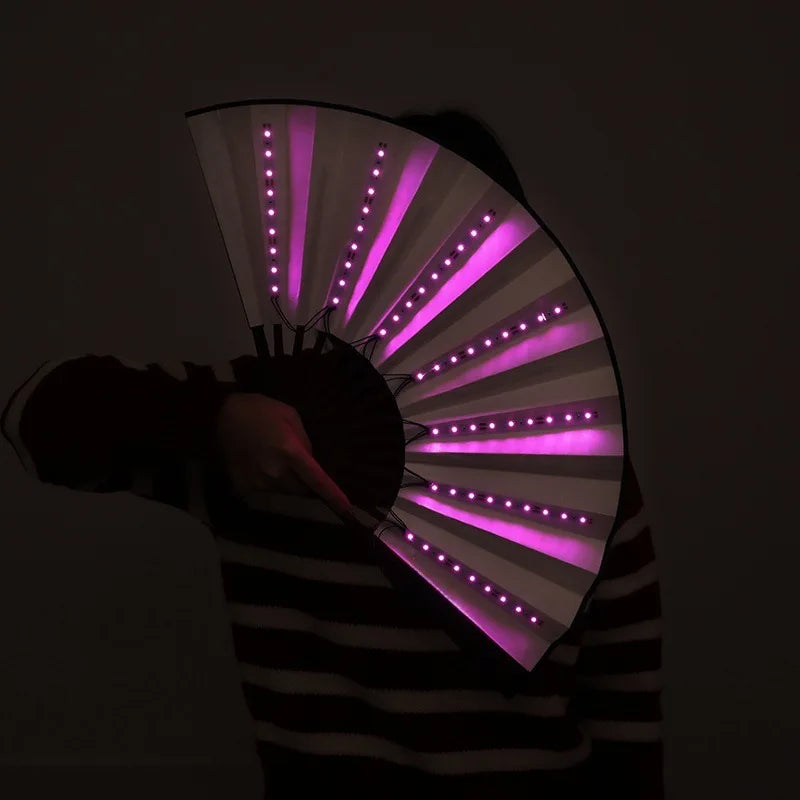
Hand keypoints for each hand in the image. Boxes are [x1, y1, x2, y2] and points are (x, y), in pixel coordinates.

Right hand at [214, 392, 352, 517]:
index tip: (347, 511)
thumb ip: (305, 443)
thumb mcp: (291, 417)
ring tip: (271, 459)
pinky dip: (266, 482)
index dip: (334, 496)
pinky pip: (265, 491)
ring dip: (284, 481)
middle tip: (293, 463)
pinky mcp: (243, 486)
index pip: (317, 480)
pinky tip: (258, 464)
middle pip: (301, 490)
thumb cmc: (261, 410)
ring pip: (283, 491)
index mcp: (290, 452)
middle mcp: (275, 472)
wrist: (220, 413)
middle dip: (302, 481)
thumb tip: (312, 463)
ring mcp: (258, 482)